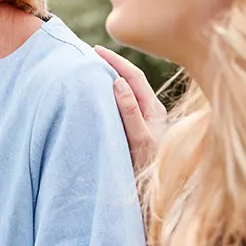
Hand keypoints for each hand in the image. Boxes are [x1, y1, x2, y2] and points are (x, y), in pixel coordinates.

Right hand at [94, 45, 167, 171]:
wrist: (153, 194)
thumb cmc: (146, 168)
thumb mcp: (139, 138)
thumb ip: (130, 110)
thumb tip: (117, 80)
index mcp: (154, 110)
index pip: (133, 76)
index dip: (115, 61)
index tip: (95, 50)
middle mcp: (150, 112)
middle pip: (130, 79)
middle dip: (112, 64)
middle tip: (91, 54)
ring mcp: (143, 120)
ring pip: (126, 91)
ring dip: (110, 77)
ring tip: (93, 67)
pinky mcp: (135, 129)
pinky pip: (122, 103)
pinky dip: (109, 92)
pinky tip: (97, 92)